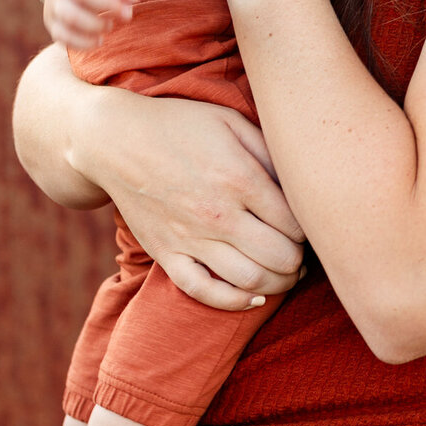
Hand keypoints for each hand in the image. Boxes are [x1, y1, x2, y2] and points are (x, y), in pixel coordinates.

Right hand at [79, 93, 305, 309]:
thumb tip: (300, 182)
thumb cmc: (180, 125)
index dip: (310, 229)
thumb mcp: (231, 122)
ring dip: (278, 284)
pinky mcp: (166, 253)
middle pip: (279, 257)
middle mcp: (217, 213)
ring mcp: (190, 238)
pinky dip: (234, 303)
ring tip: (285, 274)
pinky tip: (253, 298)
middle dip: (299, 260)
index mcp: (239, 178)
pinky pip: (204, 292)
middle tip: (302, 254)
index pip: (295, 223)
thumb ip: (269, 152)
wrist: (115, 139)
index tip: (309, 224)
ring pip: (249, 281)